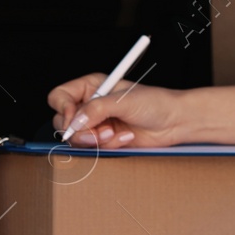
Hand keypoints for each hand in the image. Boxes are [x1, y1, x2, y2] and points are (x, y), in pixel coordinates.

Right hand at [45, 73, 187, 148]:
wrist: (174, 122)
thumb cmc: (155, 103)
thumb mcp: (124, 101)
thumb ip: (97, 110)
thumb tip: (75, 122)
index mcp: (91, 86)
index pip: (60, 96)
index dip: (63, 109)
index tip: (74, 119)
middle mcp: (90, 104)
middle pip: (63, 121)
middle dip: (81, 131)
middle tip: (100, 133)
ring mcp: (96, 123)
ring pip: (77, 138)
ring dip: (96, 140)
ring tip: (115, 133)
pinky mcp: (104, 139)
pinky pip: (94, 148)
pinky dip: (109, 145)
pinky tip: (125, 137)